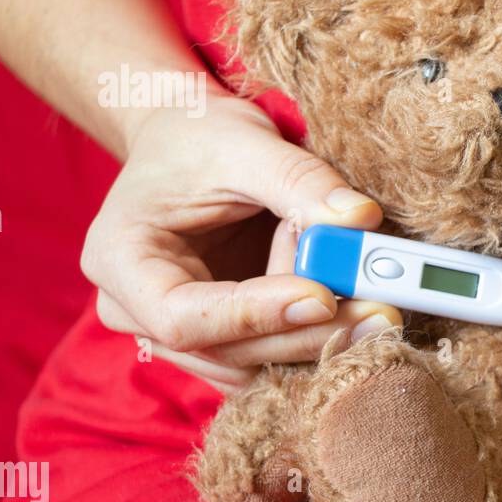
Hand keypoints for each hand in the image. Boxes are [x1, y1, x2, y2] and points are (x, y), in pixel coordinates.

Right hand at [81, 99, 400, 392]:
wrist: (186, 141)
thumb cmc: (200, 137)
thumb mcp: (246, 143)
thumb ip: (300, 181)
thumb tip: (359, 220)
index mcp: (120, 261)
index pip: (182, 316)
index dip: (255, 315)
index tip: (324, 296)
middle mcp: (137, 311)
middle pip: (225, 352)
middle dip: (308, 333)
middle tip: (381, 310)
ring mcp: (180, 333)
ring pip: (256, 363)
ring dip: (317, 332)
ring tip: (358, 276)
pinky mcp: (222, 338)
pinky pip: (273, 354)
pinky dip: (316, 330)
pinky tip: (346, 291)